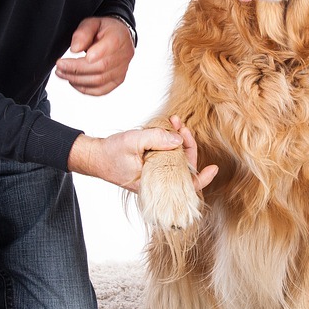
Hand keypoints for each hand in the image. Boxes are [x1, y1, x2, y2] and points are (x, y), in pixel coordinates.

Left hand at [54, 17, 133, 95]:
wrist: (120, 35)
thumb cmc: (105, 29)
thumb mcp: (92, 22)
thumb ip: (83, 33)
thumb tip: (74, 49)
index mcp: (118, 38)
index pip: (102, 54)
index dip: (82, 62)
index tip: (63, 61)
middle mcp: (124, 55)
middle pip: (99, 69)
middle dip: (75, 71)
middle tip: (59, 68)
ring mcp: (122, 70)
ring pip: (99, 81)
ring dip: (77, 80)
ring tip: (62, 74)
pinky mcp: (118, 80)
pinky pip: (101, 90)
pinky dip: (85, 89)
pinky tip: (74, 82)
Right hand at [67, 116, 216, 193]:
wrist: (94, 157)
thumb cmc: (110, 153)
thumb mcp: (133, 141)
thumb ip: (156, 139)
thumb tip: (179, 139)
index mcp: (154, 184)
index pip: (184, 186)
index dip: (201, 179)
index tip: (213, 168)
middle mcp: (157, 181)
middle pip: (184, 168)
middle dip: (187, 145)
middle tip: (181, 126)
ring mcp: (155, 174)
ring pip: (176, 160)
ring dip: (179, 140)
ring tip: (175, 122)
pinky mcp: (152, 166)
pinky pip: (168, 157)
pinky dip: (171, 142)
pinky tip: (170, 129)